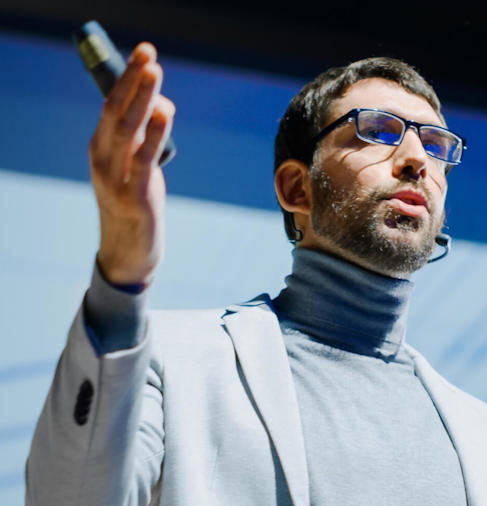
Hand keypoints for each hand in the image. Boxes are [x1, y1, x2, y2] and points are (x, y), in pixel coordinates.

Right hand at [90, 42, 174, 287]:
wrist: (128, 251)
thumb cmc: (135, 202)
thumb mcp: (138, 165)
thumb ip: (147, 136)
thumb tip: (163, 104)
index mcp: (100, 147)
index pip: (111, 104)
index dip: (127, 77)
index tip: (144, 53)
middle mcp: (102, 158)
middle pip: (115, 110)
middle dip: (132, 80)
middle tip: (148, 53)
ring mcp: (115, 178)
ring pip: (126, 130)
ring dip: (142, 99)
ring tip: (155, 73)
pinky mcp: (134, 197)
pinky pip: (143, 161)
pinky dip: (154, 135)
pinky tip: (165, 114)